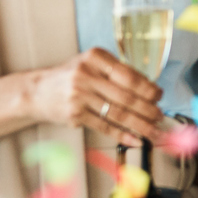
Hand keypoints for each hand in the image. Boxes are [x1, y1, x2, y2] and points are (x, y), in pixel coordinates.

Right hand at [25, 47, 165, 147]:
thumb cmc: (71, 77)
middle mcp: (86, 74)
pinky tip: (135, 139)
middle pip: (126, 96)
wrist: (37, 91)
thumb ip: (116, 73)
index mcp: (96, 57)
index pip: (129, 75)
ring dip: (140, 125)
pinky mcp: (74, 114)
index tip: (159, 96)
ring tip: (153, 132)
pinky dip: (123, 135)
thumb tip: (149, 90)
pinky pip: (104, 126)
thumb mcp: (91, 65)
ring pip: (117, 113)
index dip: (147, 88)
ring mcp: (79, 95)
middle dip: (148, 109)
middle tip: (160, 117)